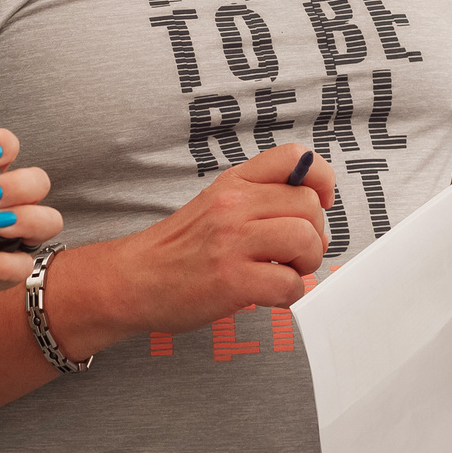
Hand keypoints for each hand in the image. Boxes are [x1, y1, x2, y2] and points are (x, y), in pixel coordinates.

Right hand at [56, 143, 333, 350]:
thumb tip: (312, 214)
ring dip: (305, 264)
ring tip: (282, 271)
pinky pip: (289, 284)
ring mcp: (232, 241)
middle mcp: (233, 205)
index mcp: (233, 183)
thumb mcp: (215, 205)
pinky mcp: (232, 280)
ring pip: (306, 240)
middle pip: (308, 206)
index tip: (319, 202)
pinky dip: (288, 295)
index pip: (295, 158)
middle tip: (294, 253)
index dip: (320, 180)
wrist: (132, 280)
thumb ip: (258, 200)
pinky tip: (267, 294)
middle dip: (314, 235)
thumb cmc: (177, 250)